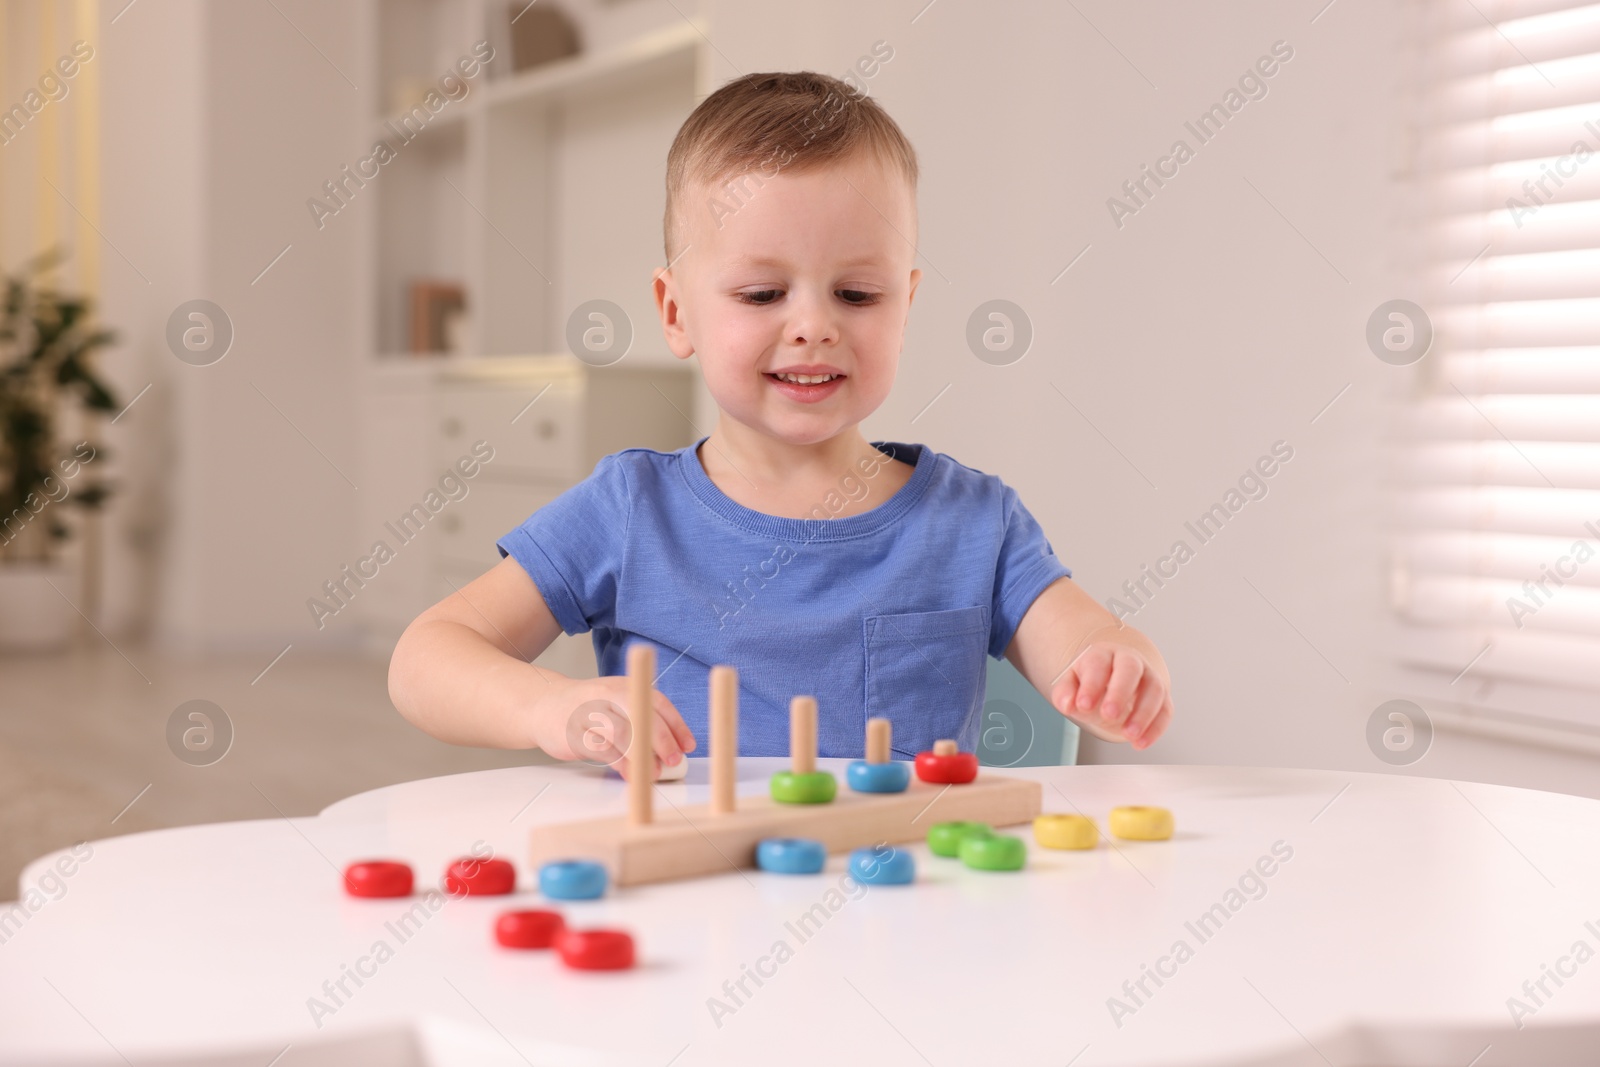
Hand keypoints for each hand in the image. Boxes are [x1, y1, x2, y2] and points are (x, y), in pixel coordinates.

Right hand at [530, 675, 697, 780]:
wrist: (542, 706)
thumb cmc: (587, 710)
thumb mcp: (616, 704)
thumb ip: (641, 720)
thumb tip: (673, 749)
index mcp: (624, 686)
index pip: (657, 701)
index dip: (676, 725)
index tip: (689, 745)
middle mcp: (607, 694)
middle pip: (641, 713)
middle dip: (662, 739)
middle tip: (675, 760)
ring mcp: (589, 712)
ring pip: (622, 732)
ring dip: (642, 755)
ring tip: (654, 773)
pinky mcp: (574, 732)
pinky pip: (601, 749)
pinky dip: (620, 763)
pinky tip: (630, 774)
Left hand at [1050, 642, 1171, 750]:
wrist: (1112, 679)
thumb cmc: (1091, 681)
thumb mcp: (1071, 684)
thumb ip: (1065, 694)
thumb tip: (1067, 704)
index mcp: (1103, 655)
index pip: (1098, 664)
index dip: (1092, 684)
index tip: (1083, 705)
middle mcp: (1129, 661)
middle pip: (1130, 669)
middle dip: (1120, 693)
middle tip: (1108, 715)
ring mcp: (1149, 677)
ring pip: (1154, 689)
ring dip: (1143, 714)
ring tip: (1128, 735)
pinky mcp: (1162, 697)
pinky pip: (1165, 710)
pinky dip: (1156, 728)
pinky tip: (1141, 743)